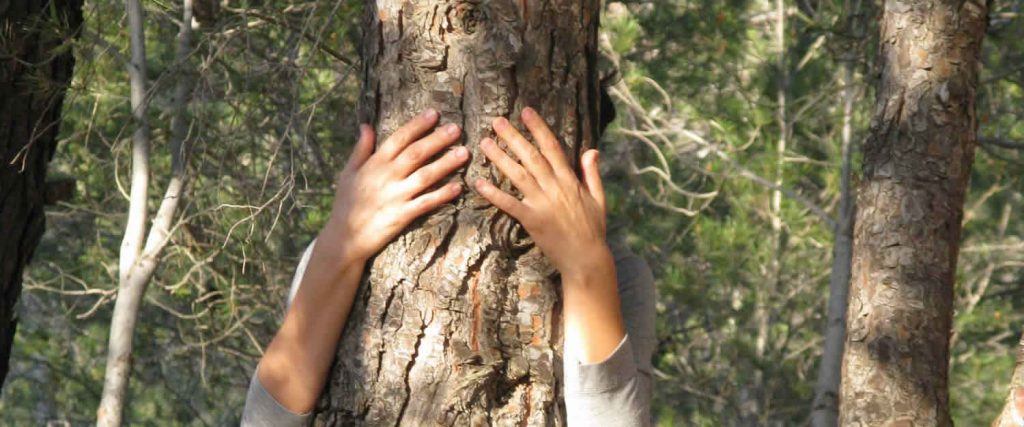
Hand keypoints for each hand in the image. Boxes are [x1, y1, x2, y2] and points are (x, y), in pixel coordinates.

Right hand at [324, 109, 468, 263]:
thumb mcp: (348, 173)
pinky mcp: (402, 216)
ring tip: (464, 153)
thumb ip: (360, 149)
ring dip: (445, 164)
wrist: (344, 237)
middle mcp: (387, 177)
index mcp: (374, 164)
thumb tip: (366, 126)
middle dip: (437, 140)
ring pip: (425, 176)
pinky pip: (426, 203)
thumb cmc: (346, 203)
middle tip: (456, 128)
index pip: (399, 138)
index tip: (434, 113)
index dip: (417, 125)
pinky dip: (442, 195)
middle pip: (416, 154)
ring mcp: (396, 196)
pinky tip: (458, 187)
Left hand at [474, 107, 610, 277]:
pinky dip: (494, 193)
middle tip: (497, 121)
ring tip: (485, 143)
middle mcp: (555, 188)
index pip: (552, 147)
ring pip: (518, 175)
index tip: (526, 112)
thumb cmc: (593, 229)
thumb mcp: (599, 198)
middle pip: (531, 156)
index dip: (538, 128)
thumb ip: (592, 174)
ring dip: (500, 158)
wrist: (586, 259)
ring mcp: (542, 204)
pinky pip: (509, 204)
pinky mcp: (532, 220)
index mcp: (570, 180)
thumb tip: (592, 150)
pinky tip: (479, 183)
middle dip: (513, 136)